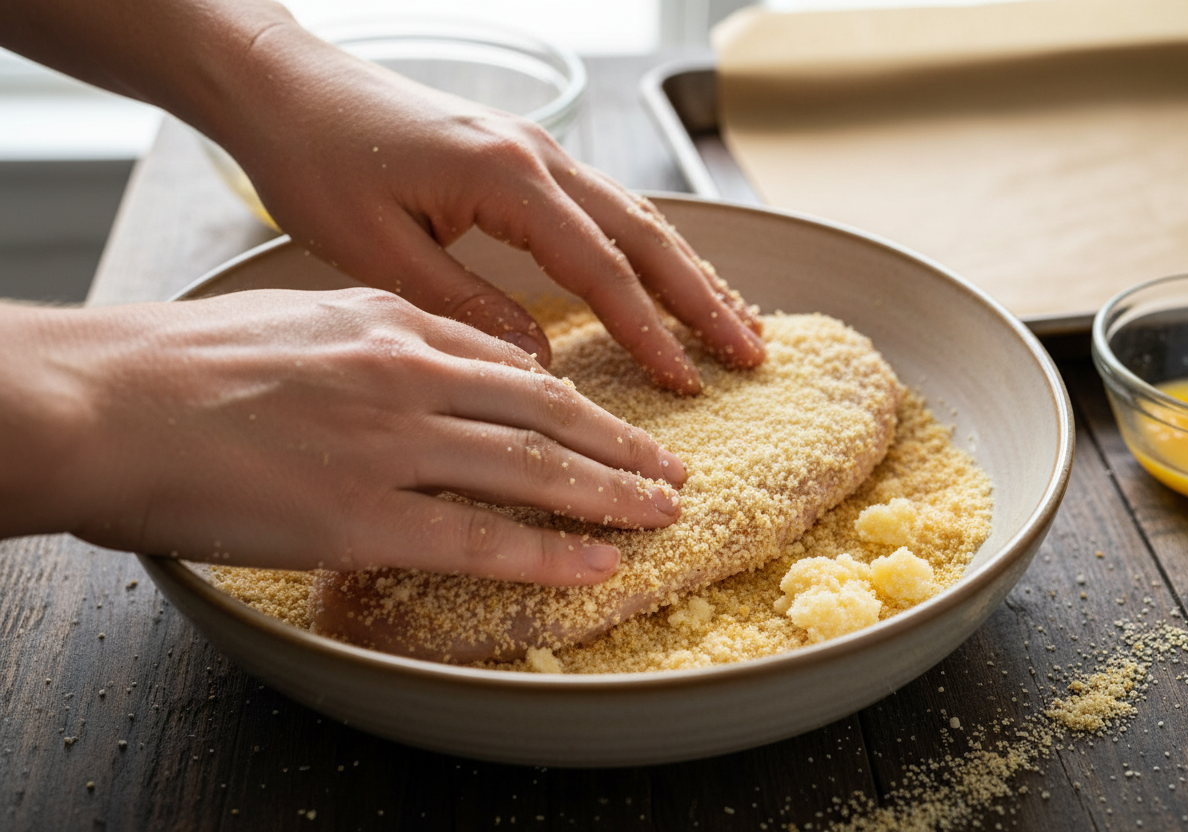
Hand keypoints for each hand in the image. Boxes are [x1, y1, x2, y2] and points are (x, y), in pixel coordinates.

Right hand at [0, 290, 684, 582]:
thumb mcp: (299, 322)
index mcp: (390, 323)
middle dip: (620, 444)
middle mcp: (408, 373)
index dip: (575, 399)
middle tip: (670, 467)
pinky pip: (481, 536)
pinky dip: (550, 551)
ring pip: (533, 468)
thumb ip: (377, 341)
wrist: (104, 401)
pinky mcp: (363, 515)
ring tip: (662, 510)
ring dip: (610, 492)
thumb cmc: (184, 366)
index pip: (511, 364)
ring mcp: (392, 444)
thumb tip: (433, 370)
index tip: (611, 422)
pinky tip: (597, 560)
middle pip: (546, 412)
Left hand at [218, 25, 765, 393]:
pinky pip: (605, 207)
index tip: (685, 382)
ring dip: (688, 271)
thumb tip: (538, 360)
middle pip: (645, 234)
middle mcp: (537, 156)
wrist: (285, 86)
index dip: (647, 330)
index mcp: (505, 177)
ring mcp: (536, 151)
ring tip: (734, 322)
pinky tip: (666, 279)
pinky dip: (647, 249)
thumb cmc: (316, 160)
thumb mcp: (378, 249)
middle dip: (703, 298)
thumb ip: (464, 304)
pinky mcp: (522, 157)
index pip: (600, 265)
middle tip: (752, 352)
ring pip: (636, 216)